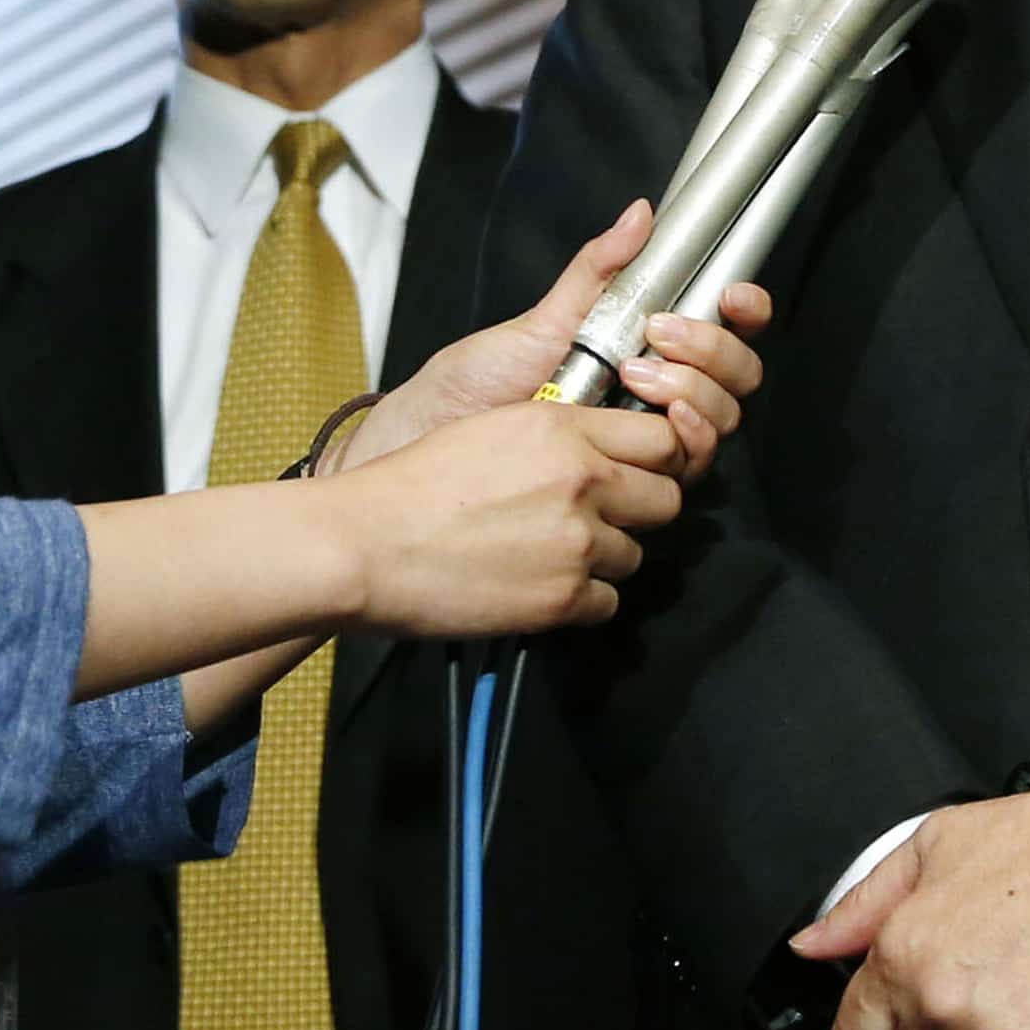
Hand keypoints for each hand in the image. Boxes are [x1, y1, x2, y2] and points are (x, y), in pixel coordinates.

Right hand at [329, 397, 689, 635]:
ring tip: (552, 554)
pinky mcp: (563, 598)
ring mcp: (578, 542)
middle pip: (666, 499)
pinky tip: (539, 587)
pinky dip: (582, 601)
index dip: (654, 458)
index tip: (637, 469)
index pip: (663, 439)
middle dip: (641, 510)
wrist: (363, 545)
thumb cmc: (412, 485)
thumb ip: (559, 432)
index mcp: (564, 428)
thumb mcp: (494, 427)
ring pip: (636, 554)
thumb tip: (603, 446)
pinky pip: (608, 602)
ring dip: (606, 557)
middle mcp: (583, 480)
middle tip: (602, 517)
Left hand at [336, 199, 770, 482]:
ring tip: (641, 375)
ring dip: (698, 391)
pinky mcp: (634, 486)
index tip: (732, 293)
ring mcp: (648, 442)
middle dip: (714, 350)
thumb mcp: (536, 323)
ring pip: (722, 418)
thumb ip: (595, 273)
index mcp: (643, 352)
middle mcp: (657, 398)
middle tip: (659, 334)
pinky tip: (662, 420)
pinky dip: (690, 437)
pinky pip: (691, 465)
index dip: (744, 311)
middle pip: (736, 377)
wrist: (427, 449)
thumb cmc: (472, 390)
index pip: (722, 331)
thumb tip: (640, 212)